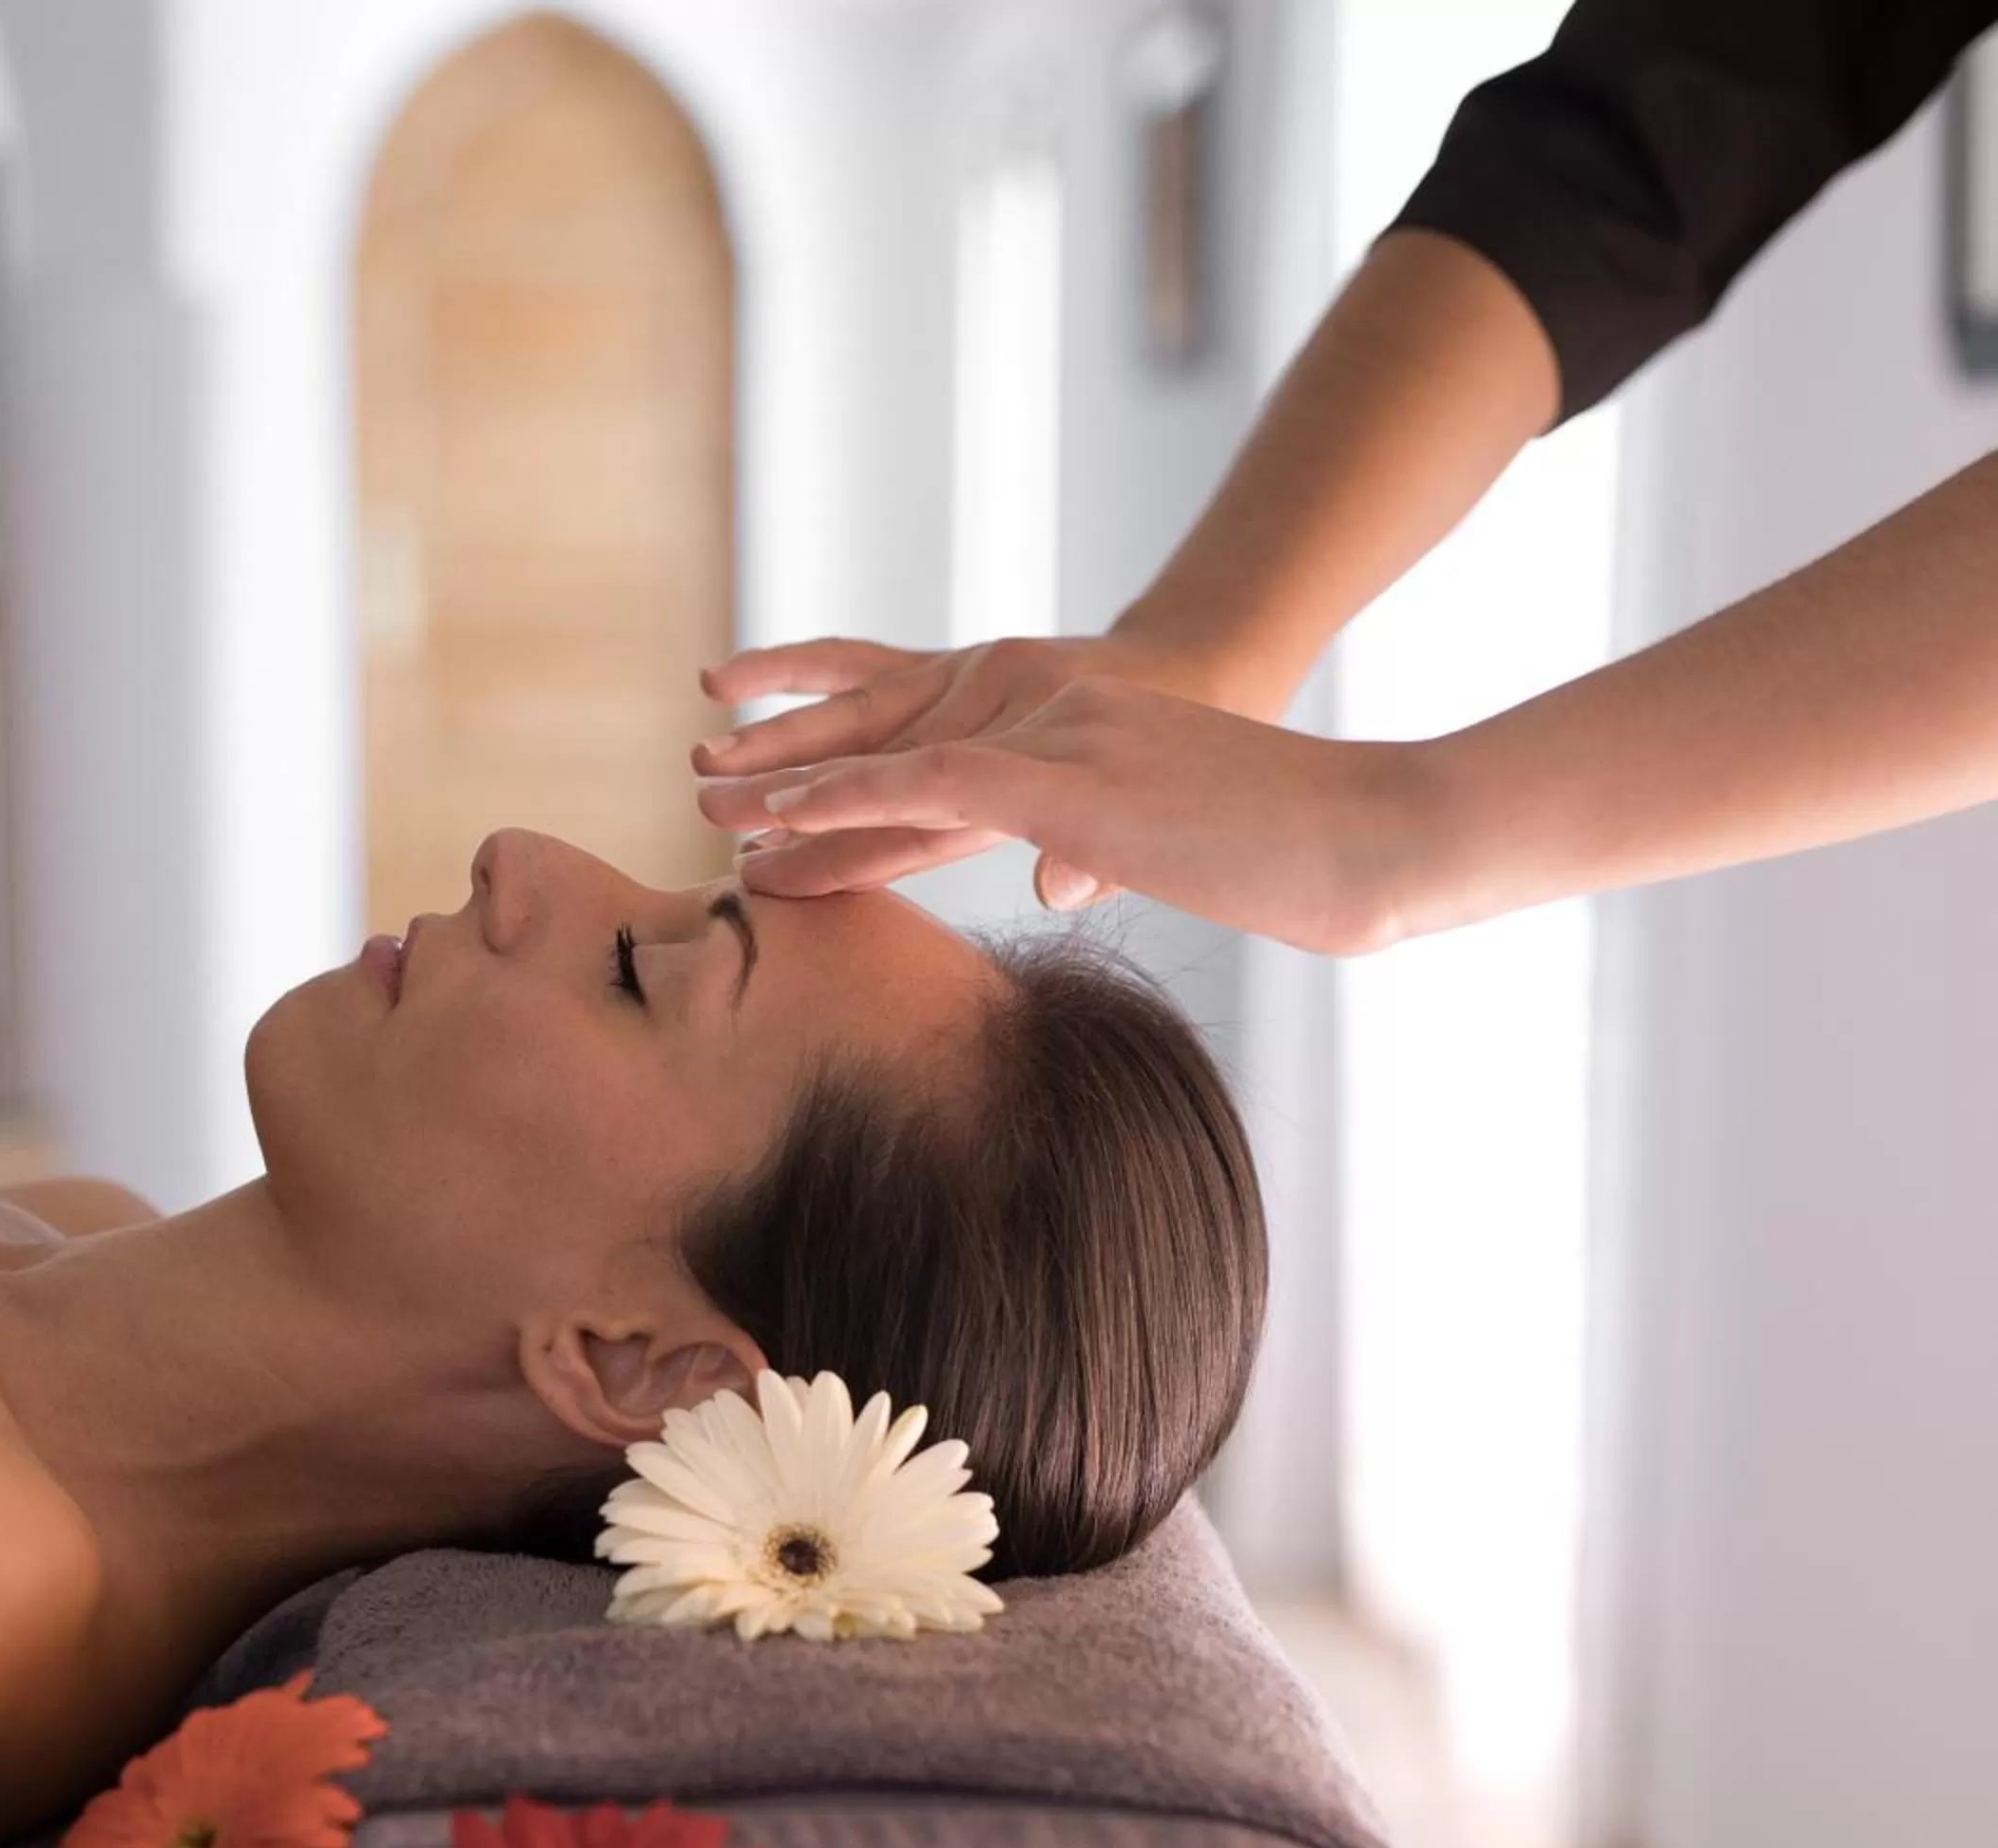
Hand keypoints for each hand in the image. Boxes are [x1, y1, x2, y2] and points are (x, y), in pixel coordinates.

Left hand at [696, 674, 1436, 956]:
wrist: (1372, 836)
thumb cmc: (1303, 859)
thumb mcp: (1184, 853)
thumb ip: (1107, 853)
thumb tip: (1054, 879)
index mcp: (1083, 750)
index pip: (949, 773)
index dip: (860, 801)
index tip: (784, 828)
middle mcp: (1063, 730)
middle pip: (907, 753)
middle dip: (805, 779)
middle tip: (712, 798)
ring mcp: (1065, 749)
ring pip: (902, 761)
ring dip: (803, 788)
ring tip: (713, 811)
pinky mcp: (1072, 785)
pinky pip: (936, 786)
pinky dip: (855, 800)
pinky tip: (790, 819)